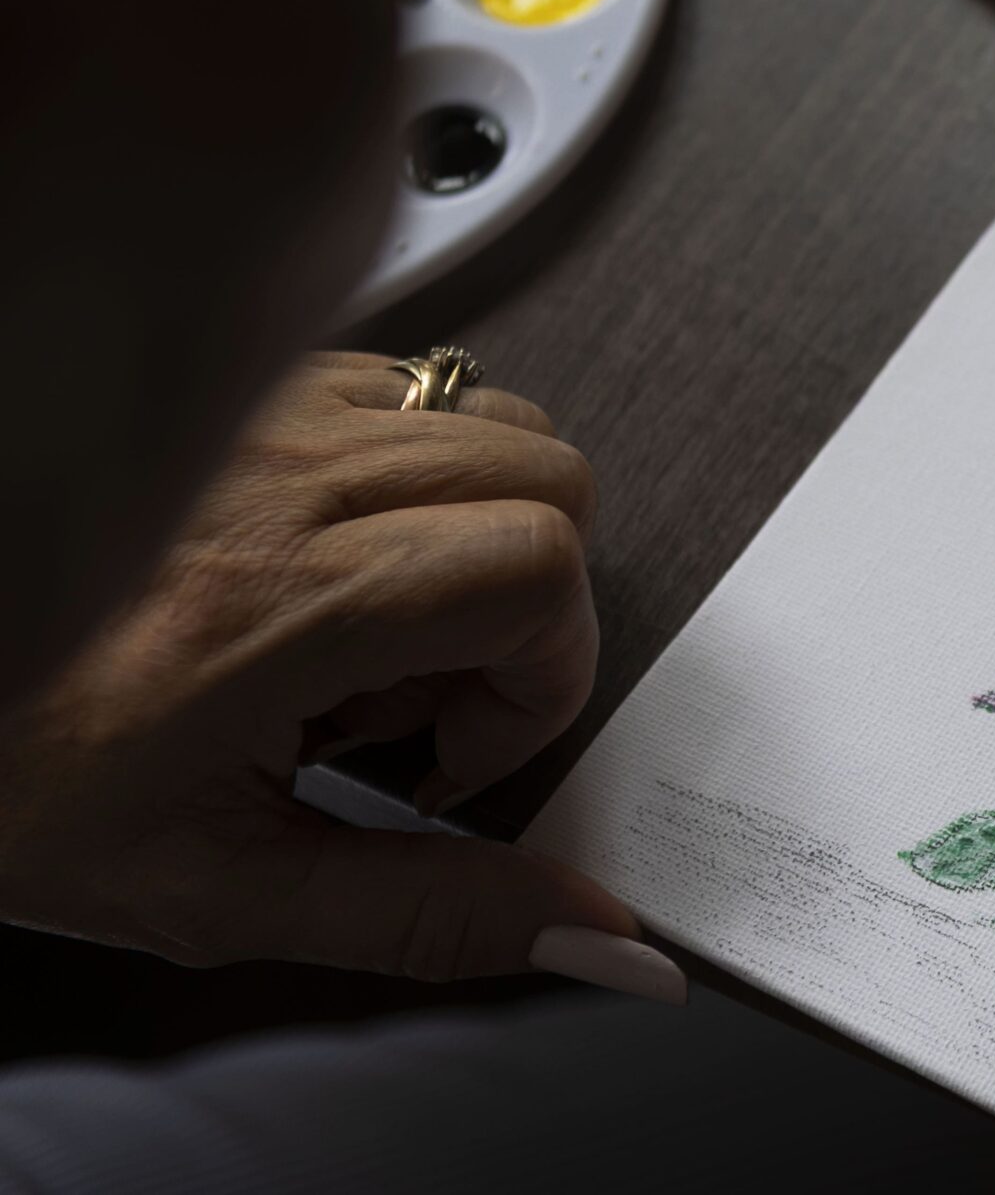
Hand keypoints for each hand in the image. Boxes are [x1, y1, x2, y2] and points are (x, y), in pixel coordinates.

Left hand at [0, 354, 671, 995]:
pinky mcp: (255, 385)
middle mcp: (276, 482)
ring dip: (483, 537)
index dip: (540, 679)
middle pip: (550, 483)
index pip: (536, 570)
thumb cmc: (20, 790)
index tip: (451, 759)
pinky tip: (340, 571)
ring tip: (376, 630)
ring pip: (500, 426)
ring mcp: (265, 413)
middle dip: (531, 612)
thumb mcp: (227, 894)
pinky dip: (424, 483)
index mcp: (275, 604)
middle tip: (421, 701)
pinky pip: (423, 397)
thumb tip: (604, 941)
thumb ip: (431, 918)